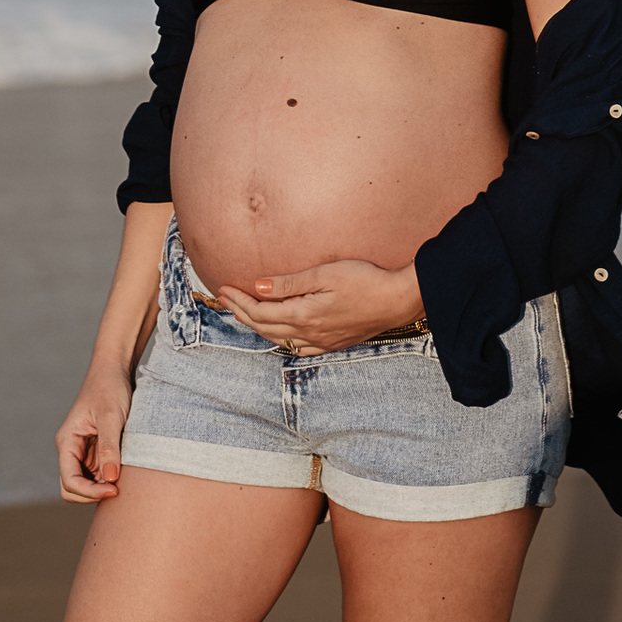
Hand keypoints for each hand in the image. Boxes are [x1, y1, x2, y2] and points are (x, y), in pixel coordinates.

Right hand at [54, 361, 132, 503]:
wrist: (115, 369)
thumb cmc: (110, 387)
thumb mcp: (111, 416)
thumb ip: (109, 447)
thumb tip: (110, 478)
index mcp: (67, 441)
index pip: (69, 481)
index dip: (89, 492)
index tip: (114, 489)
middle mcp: (71, 449)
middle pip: (72, 489)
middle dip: (93, 494)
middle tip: (118, 488)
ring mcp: (83, 451)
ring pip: (85, 484)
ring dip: (101, 487)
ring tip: (123, 478)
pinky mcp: (95, 450)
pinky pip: (98, 474)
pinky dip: (108, 478)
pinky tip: (124, 471)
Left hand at [218, 259, 423, 353]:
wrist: (397, 300)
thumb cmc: (364, 280)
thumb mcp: (324, 274)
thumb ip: (289, 284)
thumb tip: (258, 287)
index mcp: (304, 315)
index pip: (261, 311)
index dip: (239, 300)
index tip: (223, 288)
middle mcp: (309, 334)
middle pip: (264, 327)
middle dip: (241, 312)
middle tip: (225, 298)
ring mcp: (321, 342)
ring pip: (279, 338)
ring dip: (257, 326)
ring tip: (243, 313)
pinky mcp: (332, 343)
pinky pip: (298, 348)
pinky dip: (281, 339)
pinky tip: (279, 335)